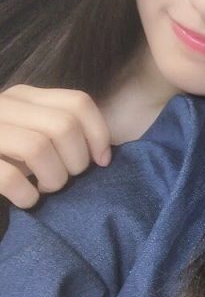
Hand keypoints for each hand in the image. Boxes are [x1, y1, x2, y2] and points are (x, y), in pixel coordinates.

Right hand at [0, 84, 110, 207]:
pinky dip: (27, 195)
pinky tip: (27, 200)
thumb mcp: (32, 132)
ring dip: (54, 178)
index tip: (102, 162)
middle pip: (63, 126)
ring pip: (38, 147)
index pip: (77, 102)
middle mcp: (3, 106)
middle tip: (67, 178)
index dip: (98, 134)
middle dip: (76, 161)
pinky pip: (9, 177)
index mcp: (24, 96)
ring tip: (47, 189)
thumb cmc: (4, 155)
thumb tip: (103, 152)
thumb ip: (60, 131)